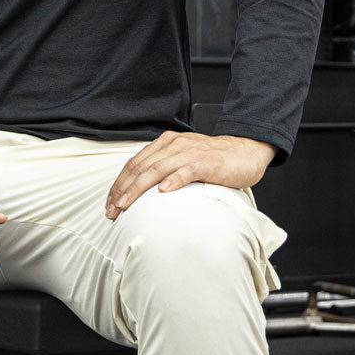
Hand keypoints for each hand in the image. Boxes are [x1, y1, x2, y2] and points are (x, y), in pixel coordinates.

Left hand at [104, 131, 275, 219]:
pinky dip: (173, 180)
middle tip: (112, 209)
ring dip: (138, 188)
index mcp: (164, 144)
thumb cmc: (212, 160)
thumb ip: (163, 169)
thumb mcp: (181, 160)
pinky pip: (186, 171)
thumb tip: (140, 190)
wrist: (244, 152)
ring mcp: (188, 153)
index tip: (110, 203)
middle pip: (140, 167)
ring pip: (157, 169)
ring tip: (126, 204)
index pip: (134, 164)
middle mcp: (173, 145)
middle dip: (123, 189)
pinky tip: (163, 192)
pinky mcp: (205, 162)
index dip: (119, 183)